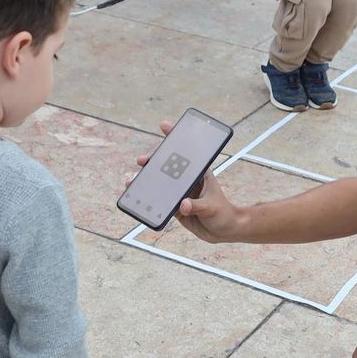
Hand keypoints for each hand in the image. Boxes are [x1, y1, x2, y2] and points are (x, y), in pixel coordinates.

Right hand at [130, 121, 244, 242]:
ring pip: (161, 184)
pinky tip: (137, 197)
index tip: (164, 126)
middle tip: (142, 161)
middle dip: (154, 161)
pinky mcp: (177, 208)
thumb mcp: (211, 207)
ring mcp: (182, 194)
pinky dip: (149, 199)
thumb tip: (182, 205)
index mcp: (200, 174)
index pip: (187, 153)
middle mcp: (189, 181)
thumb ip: (197, 205)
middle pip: (168, 167)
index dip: (176, 138)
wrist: (225, 232)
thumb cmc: (224, 214)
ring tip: (131, 182)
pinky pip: (160, 202)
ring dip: (147, 181)